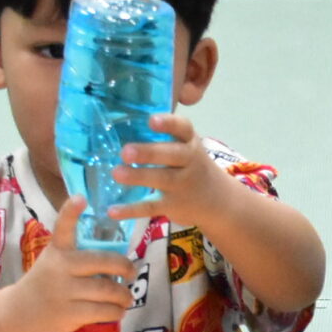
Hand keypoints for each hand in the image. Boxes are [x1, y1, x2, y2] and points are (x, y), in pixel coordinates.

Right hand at [4, 197, 135, 331]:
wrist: (18, 313)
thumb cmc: (46, 284)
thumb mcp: (54, 262)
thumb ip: (79, 258)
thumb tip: (120, 263)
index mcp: (58, 250)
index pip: (63, 227)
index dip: (71, 212)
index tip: (81, 198)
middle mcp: (61, 266)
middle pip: (104, 262)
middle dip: (126, 267)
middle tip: (131, 273)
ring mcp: (65, 291)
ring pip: (109, 290)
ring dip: (124, 296)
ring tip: (126, 298)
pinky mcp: (70, 313)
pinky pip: (105, 311)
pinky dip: (117, 312)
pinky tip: (117, 311)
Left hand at [112, 112, 240, 232]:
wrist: (218, 200)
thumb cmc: (191, 165)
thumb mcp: (186, 147)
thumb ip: (163, 136)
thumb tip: (118, 121)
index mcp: (189, 142)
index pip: (183, 128)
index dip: (169, 123)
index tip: (152, 120)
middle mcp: (189, 162)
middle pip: (171, 155)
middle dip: (149, 153)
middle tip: (125, 152)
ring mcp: (182, 185)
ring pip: (161, 179)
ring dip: (138, 177)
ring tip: (116, 174)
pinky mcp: (173, 205)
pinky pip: (151, 207)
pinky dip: (132, 210)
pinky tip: (113, 211)